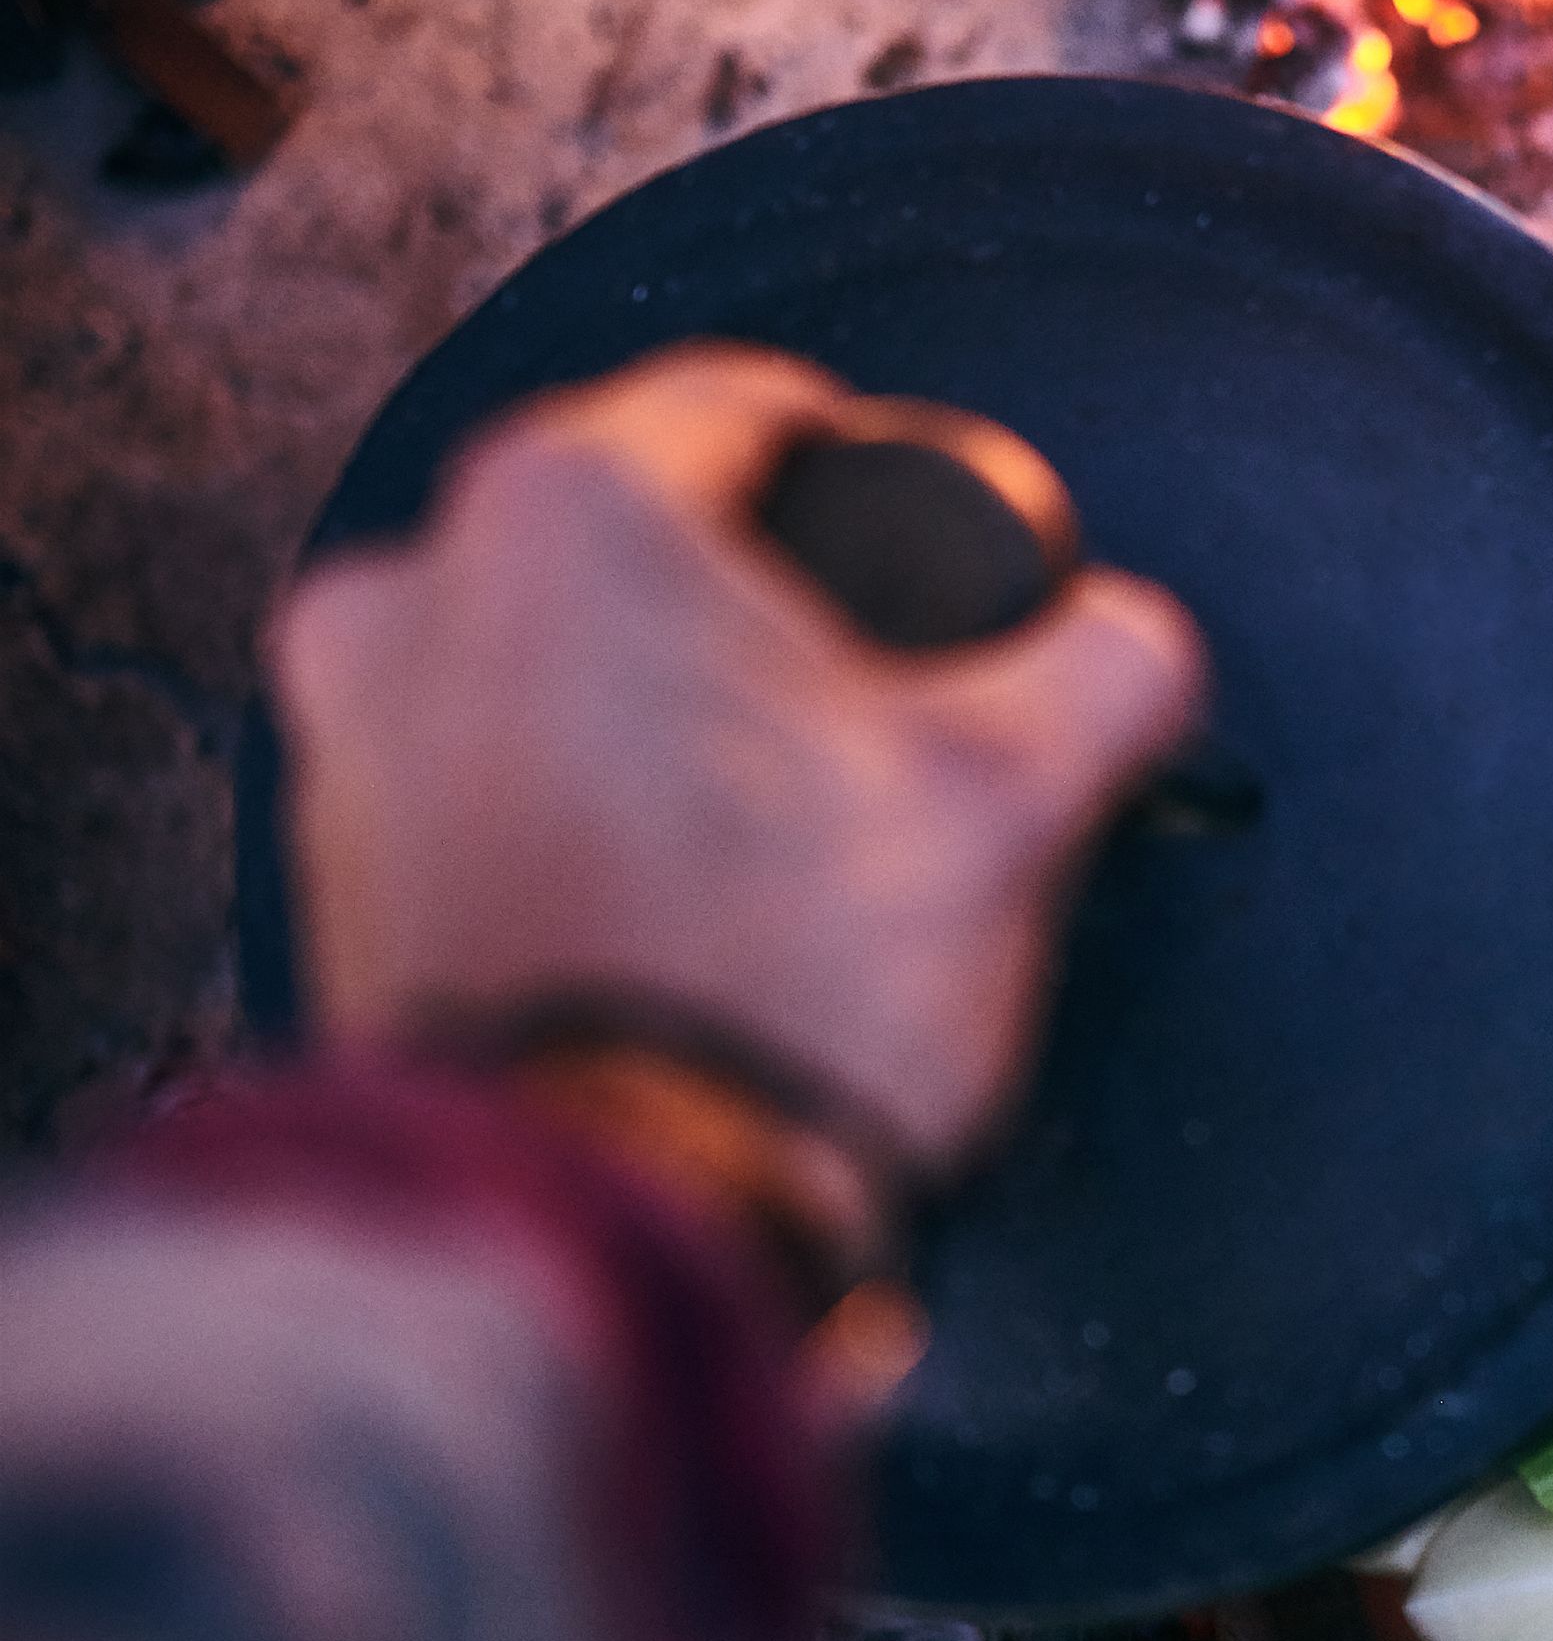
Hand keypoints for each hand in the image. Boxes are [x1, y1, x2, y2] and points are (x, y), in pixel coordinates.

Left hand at [271, 346, 1207, 1170]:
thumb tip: (1129, 643)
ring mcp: (352, 736)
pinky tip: (682, 917)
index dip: (875, 478)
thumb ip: (1106, 668)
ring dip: (661, 727)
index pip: (751, 410)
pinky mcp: (336, 873)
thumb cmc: (779, 992)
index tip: (927, 561)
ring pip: (556, 671)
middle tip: (867, 731)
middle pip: (645, 549)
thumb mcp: (1010, 801)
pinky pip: (488, 790)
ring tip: (780, 846)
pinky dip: (579, 823)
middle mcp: (418, 588)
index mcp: (569, 509)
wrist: (611, 1229)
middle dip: (757, 623)